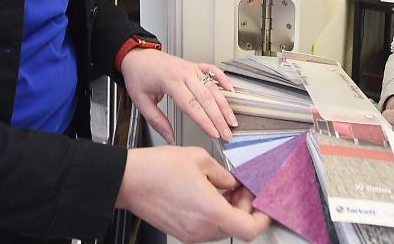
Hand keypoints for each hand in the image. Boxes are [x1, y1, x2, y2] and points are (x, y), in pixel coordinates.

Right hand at [116, 146, 270, 242]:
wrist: (128, 180)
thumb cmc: (157, 169)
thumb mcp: (200, 159)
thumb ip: (224, 174)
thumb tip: (234, 182)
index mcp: (211, 211)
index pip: (250, 228)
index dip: (263, 217)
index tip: (264, 203)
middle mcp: (201, 229)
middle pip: (237, 227)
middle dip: (246, 206)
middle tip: (244, 186)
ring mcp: (190, 234)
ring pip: (223, 228)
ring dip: (231, 209)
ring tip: (226, 186)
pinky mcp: (181, 232)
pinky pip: (207, 227)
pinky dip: (215, 213)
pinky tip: (210, 193)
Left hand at [120, 50, 237, 141]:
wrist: (137, 56)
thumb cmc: (138, 75)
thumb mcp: (141, 101)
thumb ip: (157, 121)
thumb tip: (170, 138)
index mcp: (170, 81)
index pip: (191, 105)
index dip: (204, 121)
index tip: (214, 134)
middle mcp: (184, 73)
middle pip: (206, 98)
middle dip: (219, 118)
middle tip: (227, 134)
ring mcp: (191, 68)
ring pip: (212, 87)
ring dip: (224, 105)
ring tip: (231, 121)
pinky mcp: (194, 65)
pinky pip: (213, 70)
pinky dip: (223, 79)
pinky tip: (230, 91)